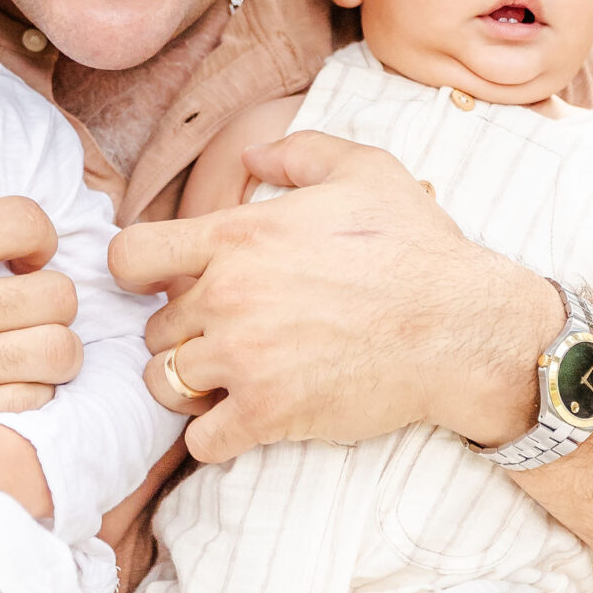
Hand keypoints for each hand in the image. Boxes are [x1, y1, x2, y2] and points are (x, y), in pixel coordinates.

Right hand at [0, 182, 80, 463]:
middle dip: (50, 289)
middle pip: (58, 296)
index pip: (30, 222)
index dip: (36, 231)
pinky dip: (20, 394)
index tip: (19, 248)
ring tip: (20, 342)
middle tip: (23, 296)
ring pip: (54, 358)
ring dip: (48, 345)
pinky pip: (18, 411)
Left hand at [112, 131, 563, 462]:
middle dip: (183, 334)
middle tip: (228, 336)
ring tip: (230, 379)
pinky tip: (244, 420)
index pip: (129, 257)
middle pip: (153, 328)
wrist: (463, 326)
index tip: (164, 285)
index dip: (138, 273)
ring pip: (164, 384)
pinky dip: (215, 436)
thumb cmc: (417, 247)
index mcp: (237, 236)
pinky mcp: (267, 413)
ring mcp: (243, 358)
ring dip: (190, 385)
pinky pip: (201, 440)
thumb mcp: (364, 171)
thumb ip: (299, 152)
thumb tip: (255, 153)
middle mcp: (227, 296)